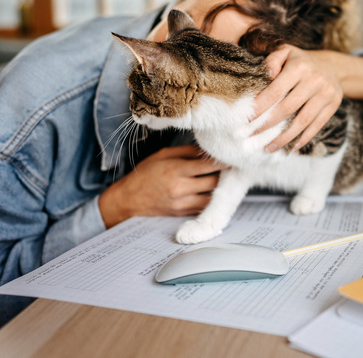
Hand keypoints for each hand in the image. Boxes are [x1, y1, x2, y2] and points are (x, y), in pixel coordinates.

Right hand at [98, 145, 226, 227]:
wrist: (128, 199)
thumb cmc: (145, 174)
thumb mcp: (163, 155)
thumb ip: (187, 151)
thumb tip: (207, 149)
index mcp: (176, 170)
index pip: (209, 166)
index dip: (223, 161)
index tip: (233, 156)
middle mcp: (181, 188)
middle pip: (215, 182)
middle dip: (226, 175)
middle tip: (234, 168)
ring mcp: (183, 203)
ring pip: (213, 197)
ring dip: (221, 189)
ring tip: (227, 180)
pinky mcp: (183, 213)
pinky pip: (204, 207)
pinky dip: (212, 200)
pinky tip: (215, 192)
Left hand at [253, 45, 343, 151]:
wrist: (333, 65)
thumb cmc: (300, 61)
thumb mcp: (286, 52)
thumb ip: (272, 60)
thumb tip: (266, 74)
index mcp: (299, 66)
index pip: (275, 91)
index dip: (260, 108)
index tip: (246, 120)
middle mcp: (314, 80)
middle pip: (287, 109)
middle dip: (267, 125)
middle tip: (251, 136)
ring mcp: (326, 94)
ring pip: (302, 121)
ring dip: (284, 137)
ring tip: (269, 147)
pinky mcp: (333, 105)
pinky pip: (317, 125)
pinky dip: (304, 138)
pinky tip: (292, 146)